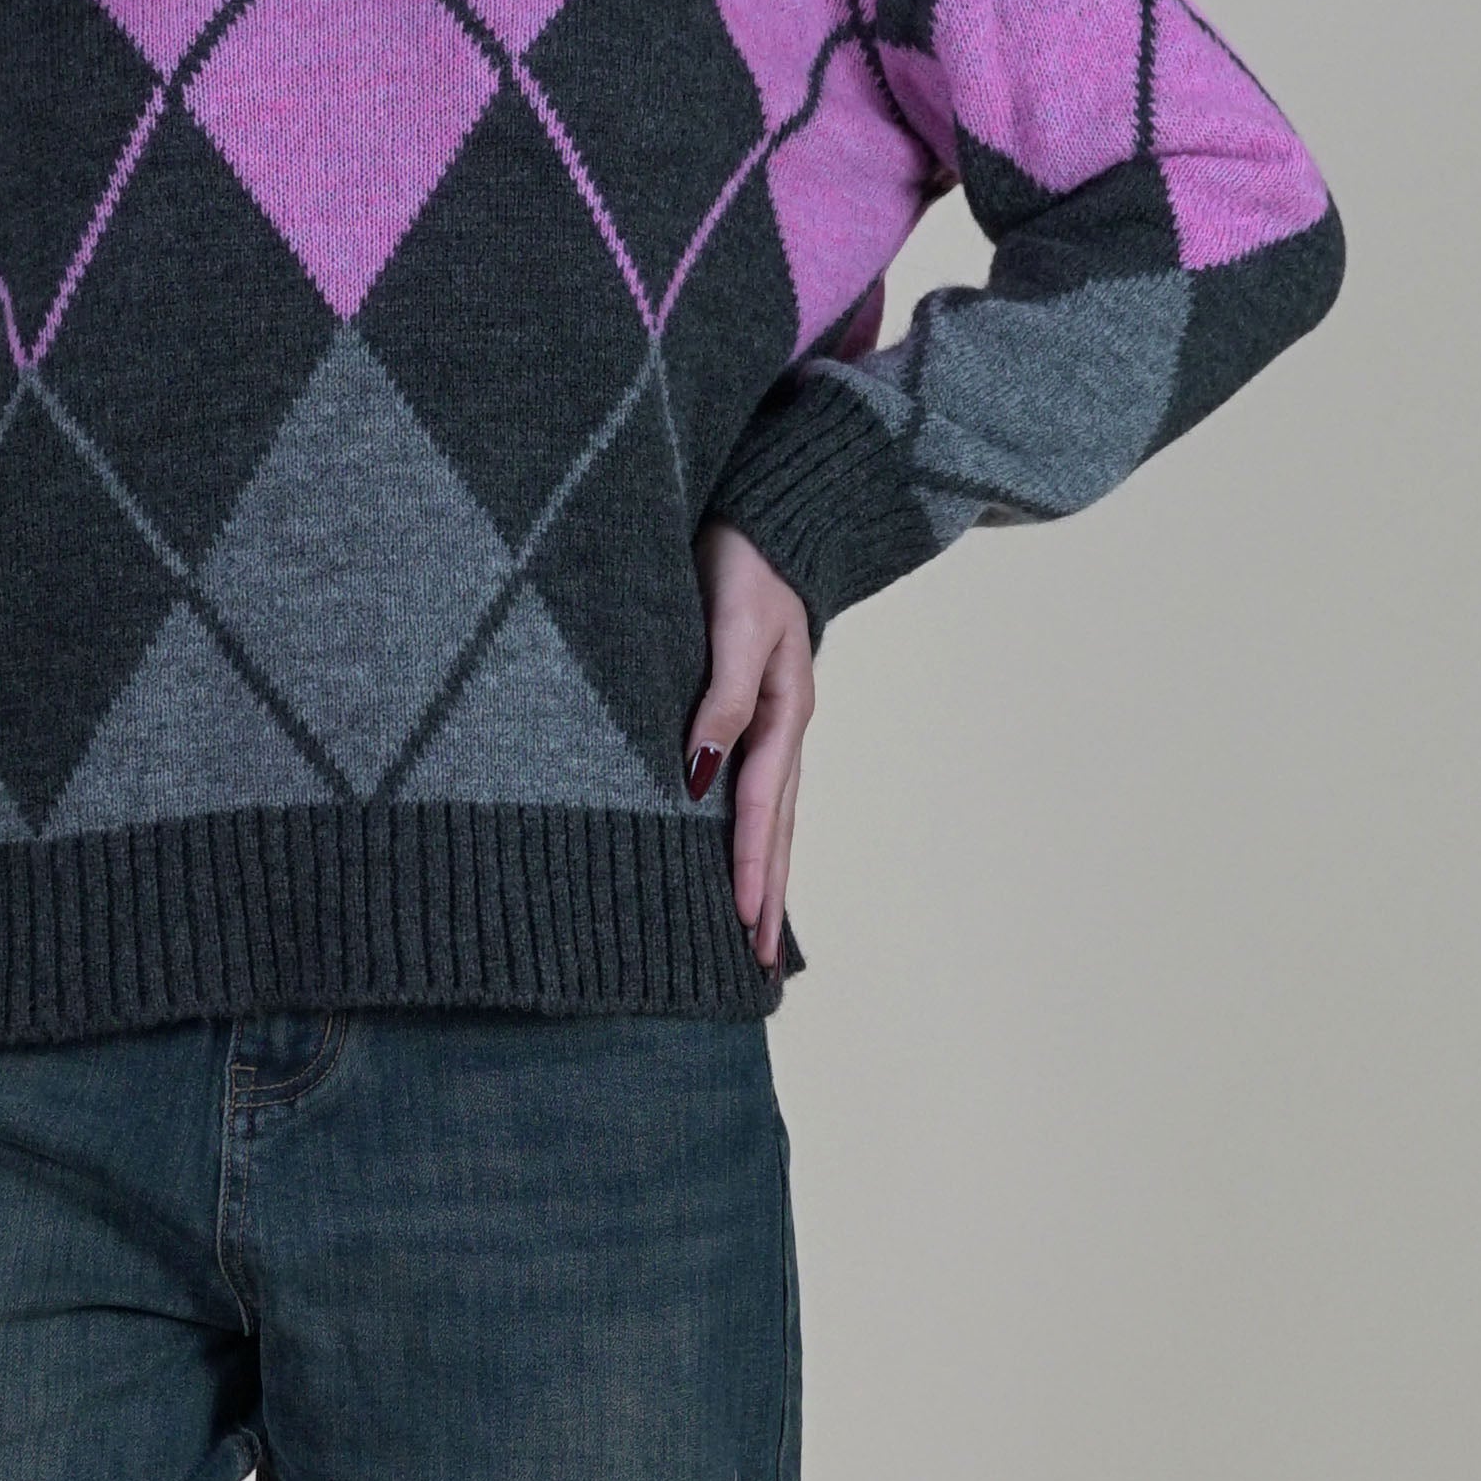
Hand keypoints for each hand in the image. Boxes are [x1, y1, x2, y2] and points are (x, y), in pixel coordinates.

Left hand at [686, 523, 816, 969]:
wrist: (762, 518)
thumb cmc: (745, 563)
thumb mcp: (734, 621)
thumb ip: (720, 696)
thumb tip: (698, 775)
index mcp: (782, 712)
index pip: (761, 807)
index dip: (753, 867)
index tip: (743, 922)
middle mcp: (781, 729)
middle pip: (776, 828)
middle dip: (767, 895)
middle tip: (757, 962)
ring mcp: (770, 725)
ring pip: (768, 816)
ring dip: (764, 875)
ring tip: (755, 934)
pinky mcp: (750, 715)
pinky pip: (752, 789)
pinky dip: (750, 834)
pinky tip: (737, 861)